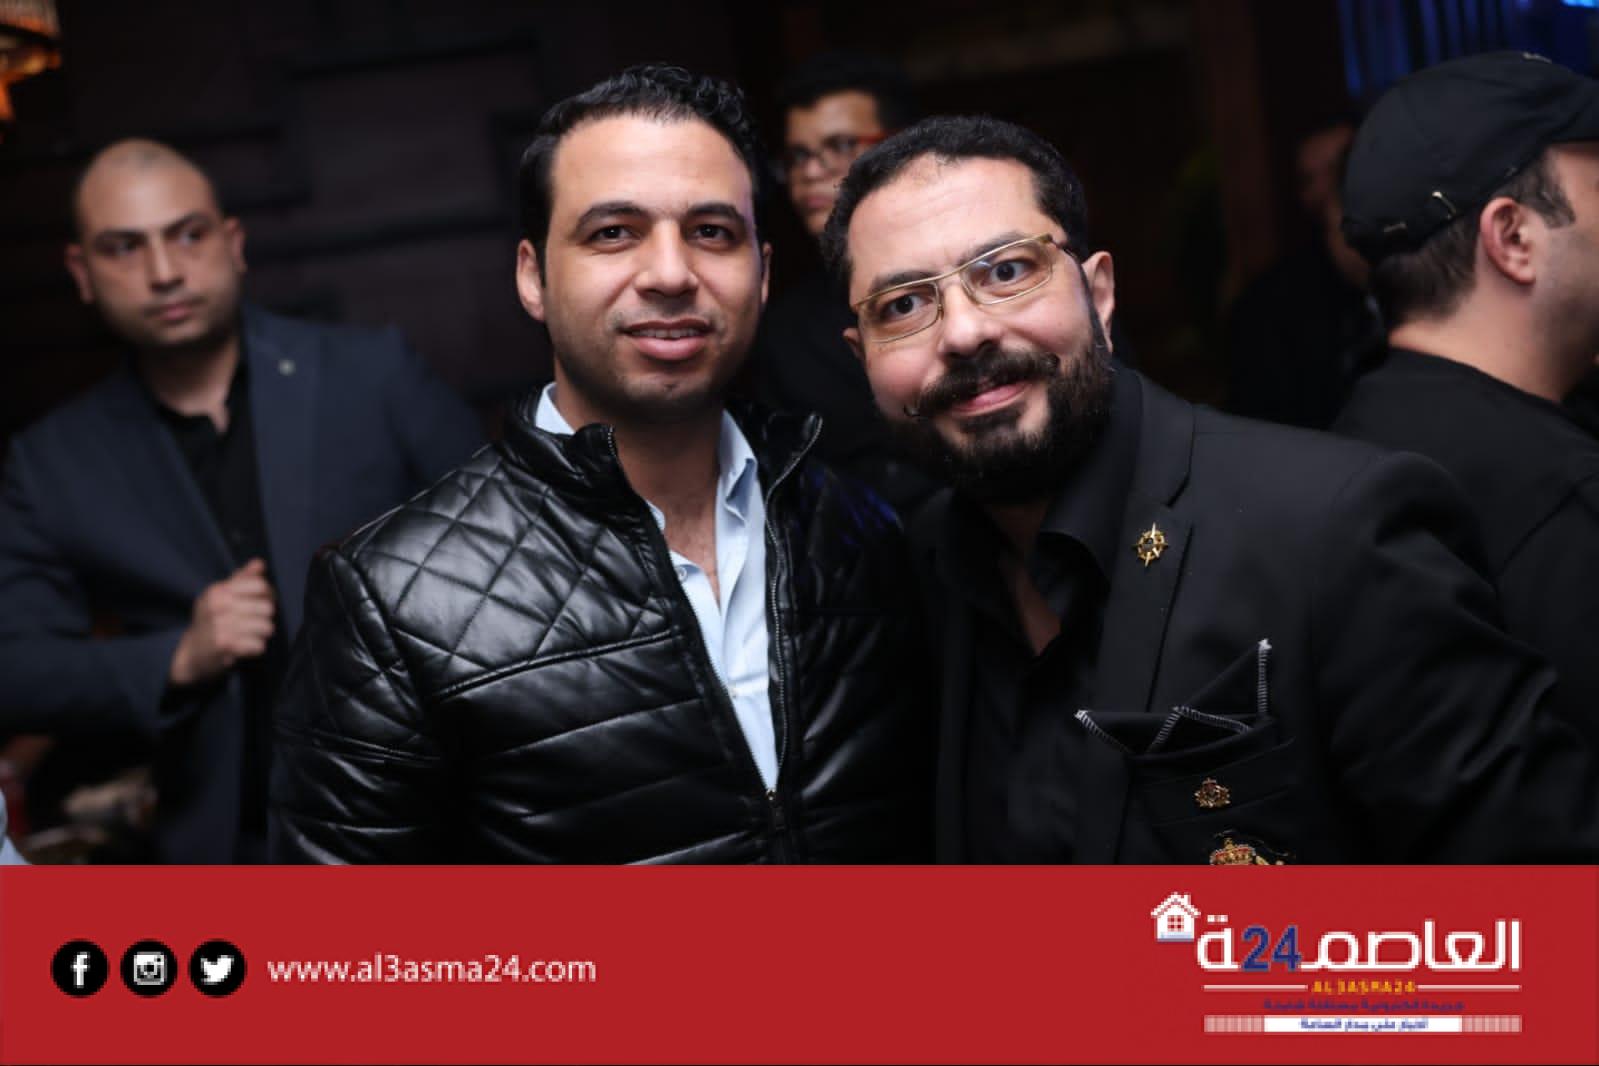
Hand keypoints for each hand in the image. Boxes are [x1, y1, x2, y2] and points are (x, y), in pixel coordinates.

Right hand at [168, 558, 275, 686]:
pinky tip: (244, 646)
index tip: (261, 601)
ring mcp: (221, 625)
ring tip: (248, 635)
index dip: (268, 595)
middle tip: (253, 622)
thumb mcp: (220, 595)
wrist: (191, 652)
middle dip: (265, 617)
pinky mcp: (225, 645)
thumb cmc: (210, 621)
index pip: (260, 585)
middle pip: (268, 608)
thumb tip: (259, 563)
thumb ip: (242, 578)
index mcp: (218, 590)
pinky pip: (259, 645)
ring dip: (261, 634)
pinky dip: (255, 648)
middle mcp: (218, 605)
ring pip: (267, 627)